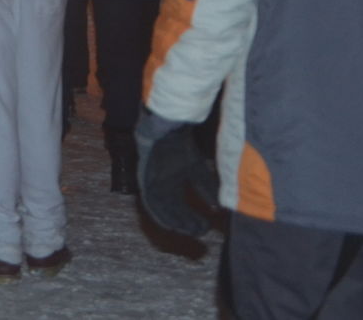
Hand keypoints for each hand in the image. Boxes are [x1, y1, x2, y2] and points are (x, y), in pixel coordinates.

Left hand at [136, 114, 219, 239]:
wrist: (166, 128)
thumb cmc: (180, 144)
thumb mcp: (197, 169)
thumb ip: (207, 187)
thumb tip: (219, 207)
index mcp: (172, 180)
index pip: (181, 206)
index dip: (192, 219)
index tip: (206, 228)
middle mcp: (161, 184)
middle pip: (172, 210)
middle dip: (186, 223)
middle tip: (199, 234)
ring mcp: (151, 182)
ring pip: (161, 208)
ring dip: (174, 221)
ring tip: (187, 231)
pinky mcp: (143, 179)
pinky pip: (148, 201)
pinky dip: (159, 213)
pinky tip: (169, 223)